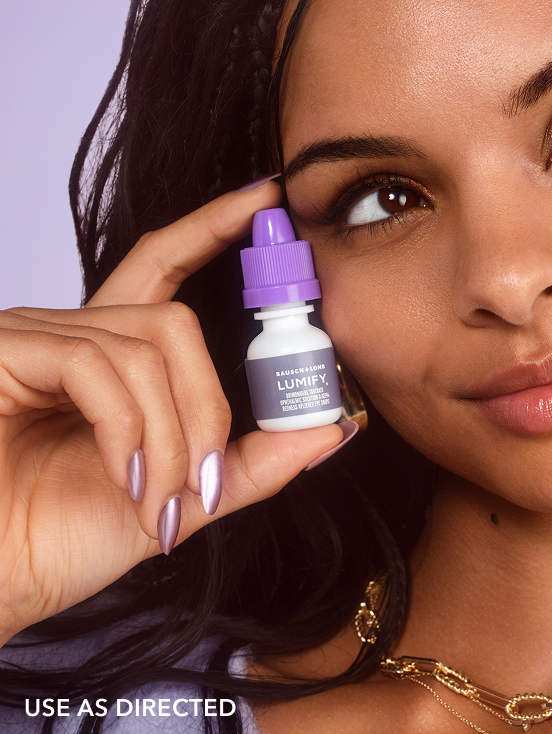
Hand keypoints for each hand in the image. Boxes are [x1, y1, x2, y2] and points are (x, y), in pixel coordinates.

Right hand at [0, 181, 345, 643]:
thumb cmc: (64, 540)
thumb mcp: (181, 497)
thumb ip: (252, 462)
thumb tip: (334, 427)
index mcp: (109, 353)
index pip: (164, 264)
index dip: (213, 224)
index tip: (268, 196)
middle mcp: (69, 331)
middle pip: (173, 321)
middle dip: (209, 401)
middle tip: (209, 474)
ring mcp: (31, 336)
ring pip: (147, 348)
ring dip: (172, 435)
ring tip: (159, 500)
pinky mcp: (4, 351)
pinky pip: (98, 366)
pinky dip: (129, 430)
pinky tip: (127, 482)